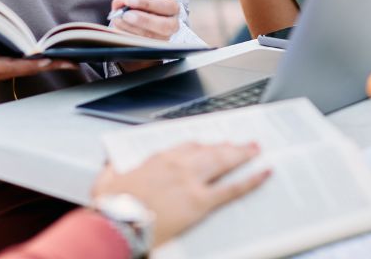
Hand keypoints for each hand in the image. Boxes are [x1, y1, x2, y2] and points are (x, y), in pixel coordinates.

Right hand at [0, 11, 75, 80]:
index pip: (7, 67)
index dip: (26, 65)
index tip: (44, 61)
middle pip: (25, 70)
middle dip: (48, 65)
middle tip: (72, 61)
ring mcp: (3, 68)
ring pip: (30, 68)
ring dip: (52, 64)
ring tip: (76, 59)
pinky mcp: (8, 64)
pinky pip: (29, 65)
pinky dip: (46, 61)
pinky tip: (64, 56)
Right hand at [93, 141, 268, 246]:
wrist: (116, 225)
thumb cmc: (111, 208)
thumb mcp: (107, 181)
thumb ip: (113, 169)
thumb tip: (111, 166)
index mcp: (158, 159)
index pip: (188, 146)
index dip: (203, 146)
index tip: (211, 145)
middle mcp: (178, 165)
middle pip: (211, 150)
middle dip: (229, 146)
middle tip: (245, 143)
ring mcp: (191, 182)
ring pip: (223, 163)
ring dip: (242, 155)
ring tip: (256, 150)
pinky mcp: (200, 202)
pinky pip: (232, 188)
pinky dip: (251, 180)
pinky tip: (263, 174)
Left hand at [109, 0, 180, 40]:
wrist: (137, 21)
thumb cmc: (140, 7)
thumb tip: (121, 2)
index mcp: (172, 8)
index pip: (167, 5)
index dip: (148, 3)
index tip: (130, 1)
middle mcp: (172, 24)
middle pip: (163, 25)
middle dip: (142, 20)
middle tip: (126, 14)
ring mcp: (163, 38)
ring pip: (149, 37)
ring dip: (131, 27)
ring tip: (119, 19)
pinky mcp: (152, 48)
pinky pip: (140, 44)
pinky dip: (127, 35)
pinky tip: (120, 28)